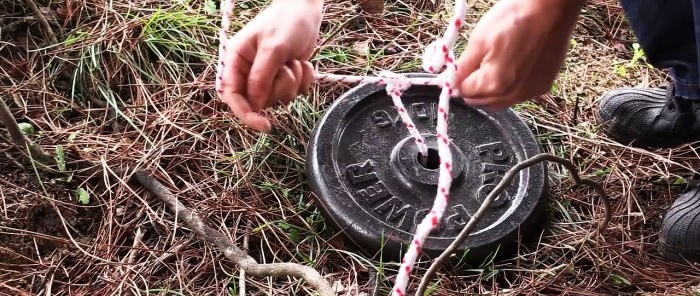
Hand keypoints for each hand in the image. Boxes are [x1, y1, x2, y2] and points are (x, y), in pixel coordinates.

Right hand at [220, 0, 322, 131]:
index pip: (233, 95)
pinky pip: (295, 92)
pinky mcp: (285, 77)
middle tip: (286, 68)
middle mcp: (249, 71)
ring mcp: (268, 75)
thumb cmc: (286, 21)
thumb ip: (262, 77)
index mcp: (236, 60)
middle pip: (259, 101)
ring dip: (293, 82)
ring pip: (279, 98)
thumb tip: (255, 104)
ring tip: (294, 60)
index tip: (264, 125)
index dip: (246, 114)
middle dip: (278, 88)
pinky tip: (304, 63)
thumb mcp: (274, 48)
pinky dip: (304, 80)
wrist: (307, 9)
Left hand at [455, 0, 583, 109]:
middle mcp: (512, 95)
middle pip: (482, 102)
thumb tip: (453, 82)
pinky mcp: (543, 86)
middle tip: (477, 64)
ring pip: (500, 101)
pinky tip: (514, 66)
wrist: (550, 10)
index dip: (459, 80)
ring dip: (492, 90)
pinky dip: (511, 87)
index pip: (464, 93)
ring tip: (496, 64)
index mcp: (493, 85)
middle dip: (474, 87)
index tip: (461, 68)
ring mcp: (530, 92)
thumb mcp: (479, 40)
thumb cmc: (515, 19)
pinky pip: (519, 95)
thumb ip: (464, 66)